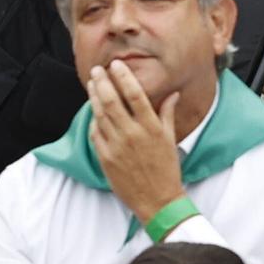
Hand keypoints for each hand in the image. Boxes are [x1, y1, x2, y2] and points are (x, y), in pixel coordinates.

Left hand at [88, 60, 186, 227]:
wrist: (157, 199)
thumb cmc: (167, 168)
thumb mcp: (170, 138)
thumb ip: (167, 114)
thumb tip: (172, 94)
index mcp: (151, 127)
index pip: (135, 95)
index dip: (124, 78)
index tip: (117, 65)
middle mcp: (133, 134)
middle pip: (113, 102)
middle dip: (103, 83)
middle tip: (97, 70)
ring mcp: (116, 146)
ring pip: (101, 116)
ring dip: (94, 98)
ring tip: (91, 85)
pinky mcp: (105, 158)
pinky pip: (95, 134)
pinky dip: (93, 121)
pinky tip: (93, 112)